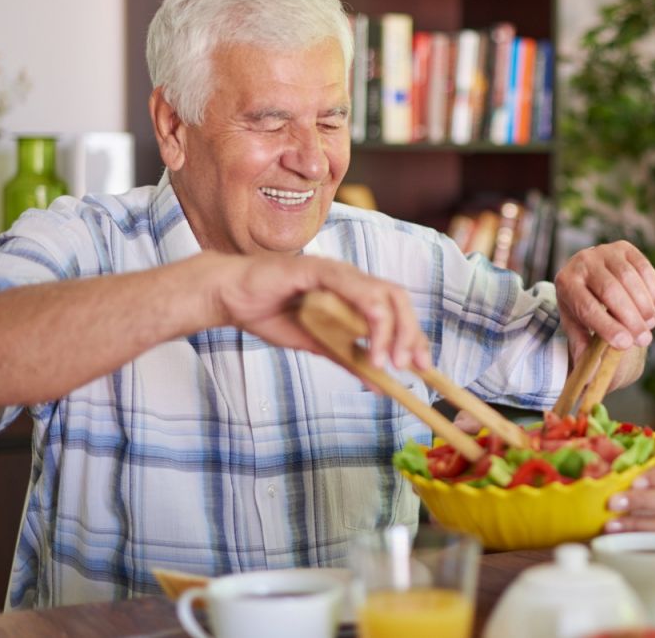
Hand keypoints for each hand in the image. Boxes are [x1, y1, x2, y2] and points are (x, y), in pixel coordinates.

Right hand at [210, 252, 430, 369]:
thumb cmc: (271, 314)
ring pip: (381, 295)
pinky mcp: (316, 269)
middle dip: (411, 334)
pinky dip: (365, 313)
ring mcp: (336, 272)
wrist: (231, 297)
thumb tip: (381, 386)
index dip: (414, 336)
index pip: (397, 310)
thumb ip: (348, 360)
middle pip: (398, 299)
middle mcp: (351, 279)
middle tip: (410, 367)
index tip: (424, 366)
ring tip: (385, 362)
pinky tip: (365, 339)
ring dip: (390, 330)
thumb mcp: (317, 345)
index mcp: (355, 293)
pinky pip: (350, 287)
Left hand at [555, 241, 654, 354]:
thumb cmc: (581, 307)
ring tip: (650, 325)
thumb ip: (584, 347)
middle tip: (644, 340)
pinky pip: (644, 268)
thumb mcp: (576, 327)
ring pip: (630, 278)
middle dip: (630, 318)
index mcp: (566, 283)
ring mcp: (604, 251)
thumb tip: (595, 373)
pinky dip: (653, 291)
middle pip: (610, 291)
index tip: (626, 344)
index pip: (587, 307)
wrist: (586, 275)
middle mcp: (582, 261)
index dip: (607, 326)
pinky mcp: (625, 247)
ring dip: (644, 305)